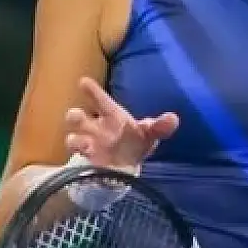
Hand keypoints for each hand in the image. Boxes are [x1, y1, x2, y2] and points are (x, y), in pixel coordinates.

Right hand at [64, 76, 178, 168]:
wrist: (127, 165)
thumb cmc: (135, 141)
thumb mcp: (149, 133)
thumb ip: (159, 126)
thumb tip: (173, 119)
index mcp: (111, 116)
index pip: (100, 100)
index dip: (92, 91)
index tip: (83, 81)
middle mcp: (95, 128)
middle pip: (77, 117)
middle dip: (74, 115)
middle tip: (75, 115)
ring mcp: (89, 144)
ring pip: (73, 138)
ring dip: (76, 140)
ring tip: (85, 143)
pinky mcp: (88, 161)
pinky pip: (79, 158)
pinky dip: (82, 158)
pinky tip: (89, 157)